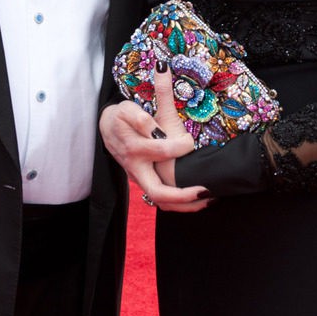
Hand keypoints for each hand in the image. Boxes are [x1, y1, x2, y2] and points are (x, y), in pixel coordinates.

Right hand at [100, 66, 207, 212]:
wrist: (107, 130)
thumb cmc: (121, 118)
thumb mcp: (126, 110)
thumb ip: (140, 117)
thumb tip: (150, 120)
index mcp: (134, 148)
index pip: (160, 151)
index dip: (180, 145)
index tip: (190, 140)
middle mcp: (136, 168)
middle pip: (157, 191)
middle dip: (182, 195)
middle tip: (205, 189)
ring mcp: (139, 179)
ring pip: (161, 201)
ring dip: (185, 205)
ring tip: (209, 199)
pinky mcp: (144, 183)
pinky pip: (162, 201)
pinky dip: (181, 204)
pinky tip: (199, 200)